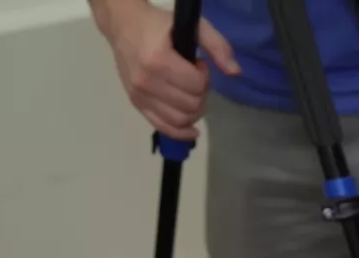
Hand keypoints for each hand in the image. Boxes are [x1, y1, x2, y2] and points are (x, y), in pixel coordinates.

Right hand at [94, 0, 239, 139]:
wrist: (123, 25)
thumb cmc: (159, 25)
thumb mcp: (194, 26)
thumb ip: (218, 46)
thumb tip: (235, 72)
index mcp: (158, 60)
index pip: (196, 85)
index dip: (204, 76)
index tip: (197, 64)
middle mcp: (146, 81)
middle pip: (191, 105)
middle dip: (201, 93)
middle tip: (193, 77)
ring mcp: (139, 95)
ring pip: (180, 120)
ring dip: (194, 110)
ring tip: (188, 92)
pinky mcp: (136, 103)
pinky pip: (163, 127)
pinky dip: (181, 132)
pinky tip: (192, 130)